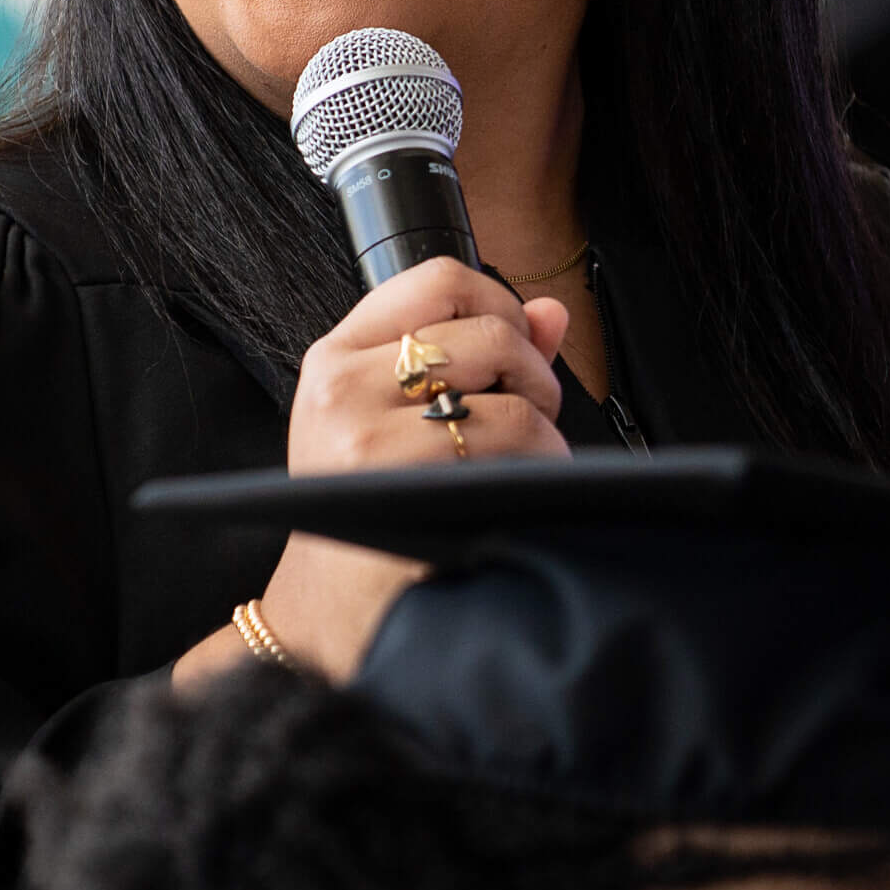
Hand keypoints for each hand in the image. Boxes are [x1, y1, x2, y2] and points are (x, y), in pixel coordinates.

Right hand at [176, 259, 574, 685]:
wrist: (339, 608)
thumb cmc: (377, 514)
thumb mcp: (401, 420)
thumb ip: (479, 357)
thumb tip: (553, 312)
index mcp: (336, 358)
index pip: (438, 280)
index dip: (500, 305)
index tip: (513, 351)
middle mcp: (342, 384)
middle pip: (487, 331)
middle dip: (532, 374)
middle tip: (527, 417)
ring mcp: (363, 430)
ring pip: (509, 387)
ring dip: (543, 426)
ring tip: (525, 461)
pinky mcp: (397, 473)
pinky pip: (513, 436)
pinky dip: (543, 460)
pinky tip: (523, 488)